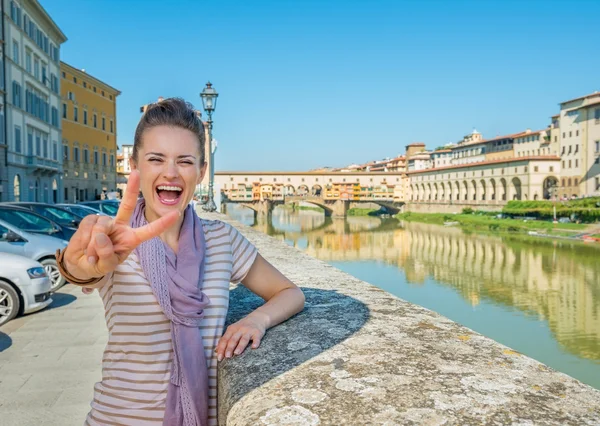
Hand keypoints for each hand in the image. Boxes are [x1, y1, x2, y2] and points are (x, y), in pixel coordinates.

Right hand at [63, 170, 179, 280]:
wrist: (81, 263)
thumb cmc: (99, 264)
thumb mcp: (106, 265)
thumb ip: (107, 254)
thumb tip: (102, 236)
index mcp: (131, 238)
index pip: (149, 230)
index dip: (162, 223)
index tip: (177, 213)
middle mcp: (120, 226)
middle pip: (127, 205)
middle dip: (131, 188)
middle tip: (136, 172)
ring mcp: (105, 222)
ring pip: (102, 227)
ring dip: (94, 245)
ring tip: (92, 255)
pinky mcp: (90, 220)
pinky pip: (88, 227)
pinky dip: (84, 240)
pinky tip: (84, 247)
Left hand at [215, 314, 267, 360]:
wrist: (257, 318)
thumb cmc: (242, 327)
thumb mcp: (232, 331)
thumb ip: (225, 339)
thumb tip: (216, 350)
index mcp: (232, 329)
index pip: (224, 339)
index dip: (221, 348)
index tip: (219, 357)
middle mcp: (240, 329)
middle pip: (233, 339)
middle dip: (229, 348)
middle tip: (227, 357)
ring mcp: (249, 331)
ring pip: (243, 339)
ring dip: (240, 346)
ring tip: (236, 353)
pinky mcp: (257, 332)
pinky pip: (256, 338)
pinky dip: (255, 342)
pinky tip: (254, 347)